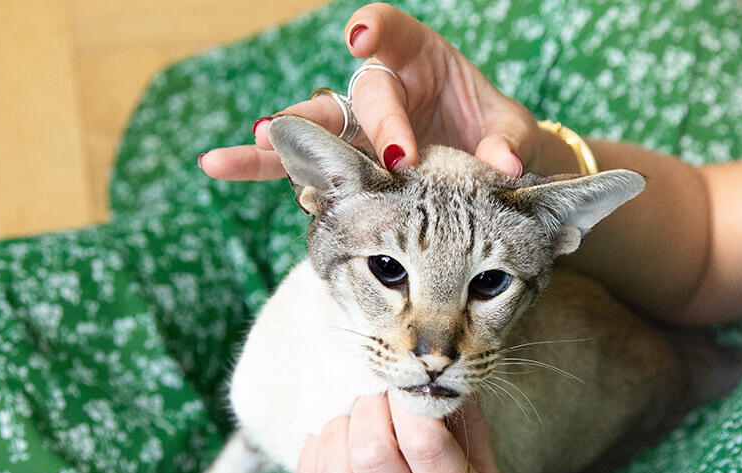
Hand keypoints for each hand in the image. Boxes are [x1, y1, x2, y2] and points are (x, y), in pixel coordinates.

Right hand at [199, 3, 536, 180]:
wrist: (483, 165)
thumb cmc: (492, 132)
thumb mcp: (508, 129)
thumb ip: (506, 142)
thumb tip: (502, 170)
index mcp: (419, 58)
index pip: (392, 31)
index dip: (375, 28)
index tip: (360, 38)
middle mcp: (382, 88)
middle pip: (358, 94)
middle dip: (347, 119)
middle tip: (336, 143)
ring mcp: (359, 129)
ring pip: (314, 130)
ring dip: (278, 143)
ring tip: (232, 154)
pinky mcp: (348, 165)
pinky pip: (308, 168)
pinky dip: (280, 174)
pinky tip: (234, 170)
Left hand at [295, 394, 526, 472]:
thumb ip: (470, 431)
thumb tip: (444, 377)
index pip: (427, 444)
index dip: (409, 403)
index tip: (408, 387)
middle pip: (372, 456)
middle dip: (368, 410)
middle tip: (378, 400)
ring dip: (337, 432)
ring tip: (354, 423)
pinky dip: (313, 457)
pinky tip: (332, 445)